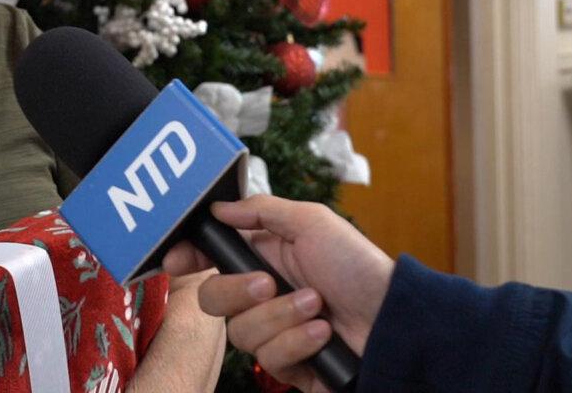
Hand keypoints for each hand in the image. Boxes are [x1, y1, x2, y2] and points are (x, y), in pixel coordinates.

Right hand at [162, 195, 393, 392]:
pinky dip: (297, 342)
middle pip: (214, 299)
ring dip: (281, 317)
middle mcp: (263, 294)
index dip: (188, 257)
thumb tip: (220, 208)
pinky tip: (322, 334)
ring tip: (317, 306)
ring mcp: (274, 331)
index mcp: (264, 256)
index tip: (176, 260)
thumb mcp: (312, 222)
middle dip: (238, 291)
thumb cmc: (359, 267)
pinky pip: (268, 358)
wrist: (395, 321)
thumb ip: (261, 210)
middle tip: (269, 282)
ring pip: (241, 332)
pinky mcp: (288, 364)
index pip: (211, 257)